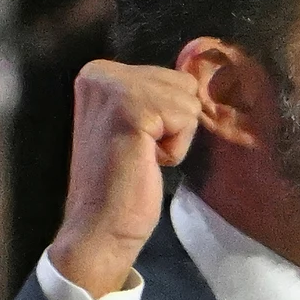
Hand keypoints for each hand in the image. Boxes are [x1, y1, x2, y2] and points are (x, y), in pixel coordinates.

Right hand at [50, 59, 201, 297]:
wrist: (101, 227)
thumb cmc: (123, 182)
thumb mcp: (140, 125)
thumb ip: (158, 96)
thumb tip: (201, 79)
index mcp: (98, 72)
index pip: (173, 77)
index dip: (168, 118)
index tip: (137, 142)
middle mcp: (100, 72)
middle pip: (183, 84)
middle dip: (174, 124)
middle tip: (140, 152)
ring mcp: (113, 89)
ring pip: (188, 101)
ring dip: (175, 138)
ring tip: (142, 157)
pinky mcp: (131, 110)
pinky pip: (187, 119)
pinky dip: (176, 148)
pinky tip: (147, 162)